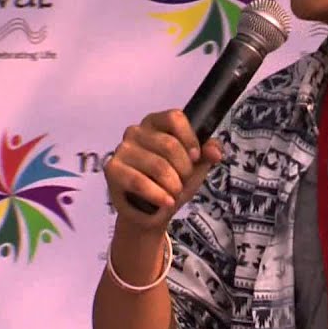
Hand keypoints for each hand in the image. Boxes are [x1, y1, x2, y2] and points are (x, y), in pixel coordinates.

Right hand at [104, 110, 221, 231]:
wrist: (152, 210)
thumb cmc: (173, 181)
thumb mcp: (196, 166)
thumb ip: (208, 153)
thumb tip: (215, 152)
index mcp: (156, 123)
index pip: (175, 118)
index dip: (190, 139)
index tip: (196, 157)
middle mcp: (136, 131)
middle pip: (170, 145)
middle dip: (184, 169)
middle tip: (183, 181)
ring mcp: (122, 150)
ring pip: (158, 165)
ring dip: (174, 185)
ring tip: (174, 193)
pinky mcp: (112, 170)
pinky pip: (140, 182)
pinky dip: (158, 195)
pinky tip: (167, 202)